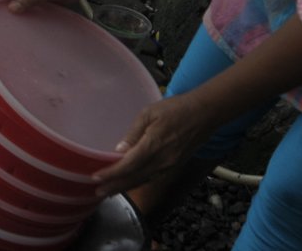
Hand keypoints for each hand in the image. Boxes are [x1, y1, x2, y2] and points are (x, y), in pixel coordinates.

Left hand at [92, 93, 215, 197]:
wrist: (205, 113)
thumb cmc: (176, 108)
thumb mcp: (149, 113)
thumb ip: (133, 133)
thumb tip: (118, 150)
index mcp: (154, 145)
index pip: (128, 165)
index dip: (111, 173)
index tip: (96, 177)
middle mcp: (163, 161)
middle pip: (134, 178)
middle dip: (115, 186)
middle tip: (97, 192)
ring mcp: (170, 165)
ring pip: (144, 180)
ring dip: (125, 187)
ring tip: (109, 191)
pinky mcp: (175, 166)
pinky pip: (153, 178)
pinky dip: (138, 182)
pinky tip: (129, 183)